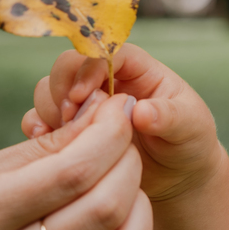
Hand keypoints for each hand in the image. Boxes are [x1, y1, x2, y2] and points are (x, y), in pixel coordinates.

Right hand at [24, 44, 221, 204]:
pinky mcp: (70, 130)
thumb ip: (169, 116)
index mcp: (139, 69)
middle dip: (63, 88)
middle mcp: (107, 81)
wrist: (177, 177)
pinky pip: (41, 119)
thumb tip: (141, 112)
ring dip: (51, 109)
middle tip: (71, 118)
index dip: (89, 67)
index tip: (81, 96)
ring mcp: (86, 105)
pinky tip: (47, 145)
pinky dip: (38, 128)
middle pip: (69, 65)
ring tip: (67, 135)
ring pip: (50, 90)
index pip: (107, 52)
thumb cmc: (189, 142)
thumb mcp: (190, 127)